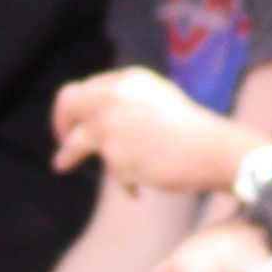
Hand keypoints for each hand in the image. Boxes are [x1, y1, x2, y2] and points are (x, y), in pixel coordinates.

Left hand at [52, 66, 253, 197]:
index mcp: (127, 81)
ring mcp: (111, 124)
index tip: (70, 124)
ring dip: (68, 156)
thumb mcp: (157, 99)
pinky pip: (108, 170)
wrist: (212, 151)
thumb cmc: (191, 130)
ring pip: (77, 142)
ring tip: (61, 166)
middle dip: (59, 125)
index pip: (82, 90)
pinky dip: (122, 180)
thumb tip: (93, 117)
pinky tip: (136, 190)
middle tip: (61, 141)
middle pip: (67, 105)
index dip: (71, 109)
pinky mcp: (113, 153)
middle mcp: (114, 97)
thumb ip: (126, 102)